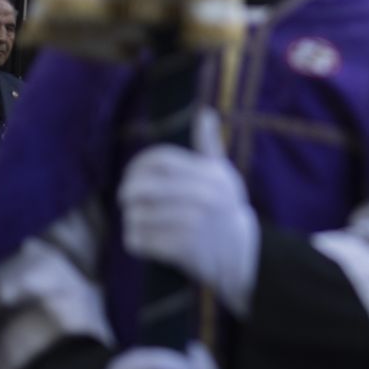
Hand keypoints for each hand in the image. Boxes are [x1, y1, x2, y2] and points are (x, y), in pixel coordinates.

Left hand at [119, 116, 258, 317]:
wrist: (241, 255)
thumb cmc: (225, 210)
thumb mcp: (223, 176)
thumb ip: (209, 146)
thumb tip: (205, 113)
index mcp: (207, 175)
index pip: (159, 161)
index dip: (137, 166)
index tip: (130, 176)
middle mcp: (202, 195)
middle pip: (142, 187)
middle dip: (128, 194)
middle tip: (127, 202)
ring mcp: (194, 222)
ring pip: (137, 216)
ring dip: (132, 222)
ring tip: (138, 225)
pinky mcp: (185, 248)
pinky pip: (141, 240)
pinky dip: (136, 242)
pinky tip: (144, 243)